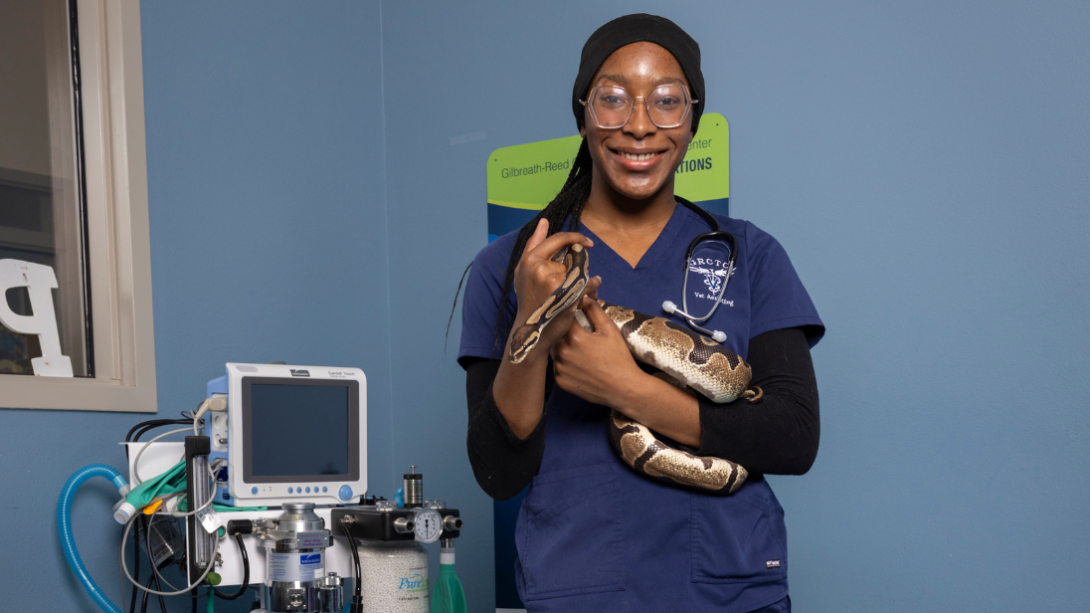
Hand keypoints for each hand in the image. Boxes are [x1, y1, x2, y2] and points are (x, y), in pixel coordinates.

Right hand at [509, 219, 599, 359]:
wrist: (531, 331)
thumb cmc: (530, 299)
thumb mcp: (524, 271)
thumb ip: (534, 244)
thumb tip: (544, 221)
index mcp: (529, 260)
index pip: (558, 240)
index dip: (576, 238)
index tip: (588, 244)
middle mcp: (539, 268)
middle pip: (572, 258)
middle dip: (578, 269)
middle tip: (575, 282)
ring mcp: (553, 281)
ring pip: (582, 271)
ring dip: (586, 280)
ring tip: (580, 292)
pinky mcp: (566, 294)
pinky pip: (588, 283)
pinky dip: (592, 288)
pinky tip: (588, 295)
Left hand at [551, 294, 645, 406]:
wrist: (623, 388)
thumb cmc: (619, 358)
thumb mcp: (610, 330)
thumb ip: (594, 310)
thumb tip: (583, 297)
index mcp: (574, 337)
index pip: (565, 317)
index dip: (571, 315)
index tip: (578, 317)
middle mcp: (563, 352)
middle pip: (557, 334)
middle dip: (567, 333)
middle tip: (582, 338)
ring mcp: (560, 369)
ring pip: (555, 350)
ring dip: (564, 348)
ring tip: (581, 352)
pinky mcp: (560, 381)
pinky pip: (557, 367)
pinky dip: (565, 364)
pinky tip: (579, 366)